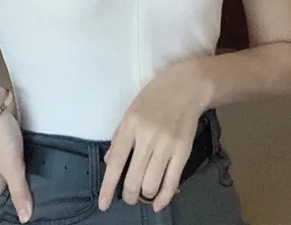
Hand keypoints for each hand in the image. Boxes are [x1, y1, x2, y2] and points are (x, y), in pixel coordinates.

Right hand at [0, 92, 32, 224]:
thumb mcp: (11, 167)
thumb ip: (19, 191)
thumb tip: (24, 220)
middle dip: (1, 209)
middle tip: (14, 220)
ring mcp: (4, 157)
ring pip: (8, 180)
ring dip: (16, 191)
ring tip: (32, 201)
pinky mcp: (12, 144)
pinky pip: (19, 164)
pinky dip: (25, 172)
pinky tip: (39, 174)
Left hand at [98, 59, 209, 212]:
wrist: (187, 86)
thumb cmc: (155, 96)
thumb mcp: (132, 110)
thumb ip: (119, 136)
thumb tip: (110, 163)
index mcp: (130, 124)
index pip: (116, 162)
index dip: (108, 186)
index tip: (104, 204)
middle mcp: (147, 136)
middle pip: (133, 179)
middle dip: (128, 195)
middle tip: (128, 196)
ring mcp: (166, 144)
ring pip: (151, 184)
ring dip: (145, 196)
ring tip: (143, 194)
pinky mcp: (183, 150)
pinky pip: (172, 182)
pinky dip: (164, 198)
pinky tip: (158, 203)